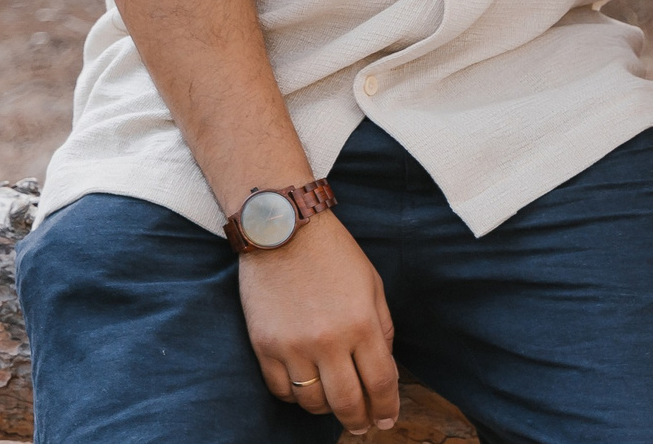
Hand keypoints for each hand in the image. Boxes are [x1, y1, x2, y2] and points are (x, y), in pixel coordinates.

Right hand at [241, 210, 399, 435]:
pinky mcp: (264, 347)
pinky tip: (306, 389)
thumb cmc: (333, 252)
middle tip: (363, 426)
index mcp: (361, 322)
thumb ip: (382, 326)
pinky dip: (295, 397)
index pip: (380, 382)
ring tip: (334, 404)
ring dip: (327, 410)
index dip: (387, 407)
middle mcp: (328, 341)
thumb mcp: (371, 283)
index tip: (388, 419)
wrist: (284, 229)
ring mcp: (293, 347)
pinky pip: (281, 392)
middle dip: (359, 420)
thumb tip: (384, 365)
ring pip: (312, 403)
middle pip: (347, 402)